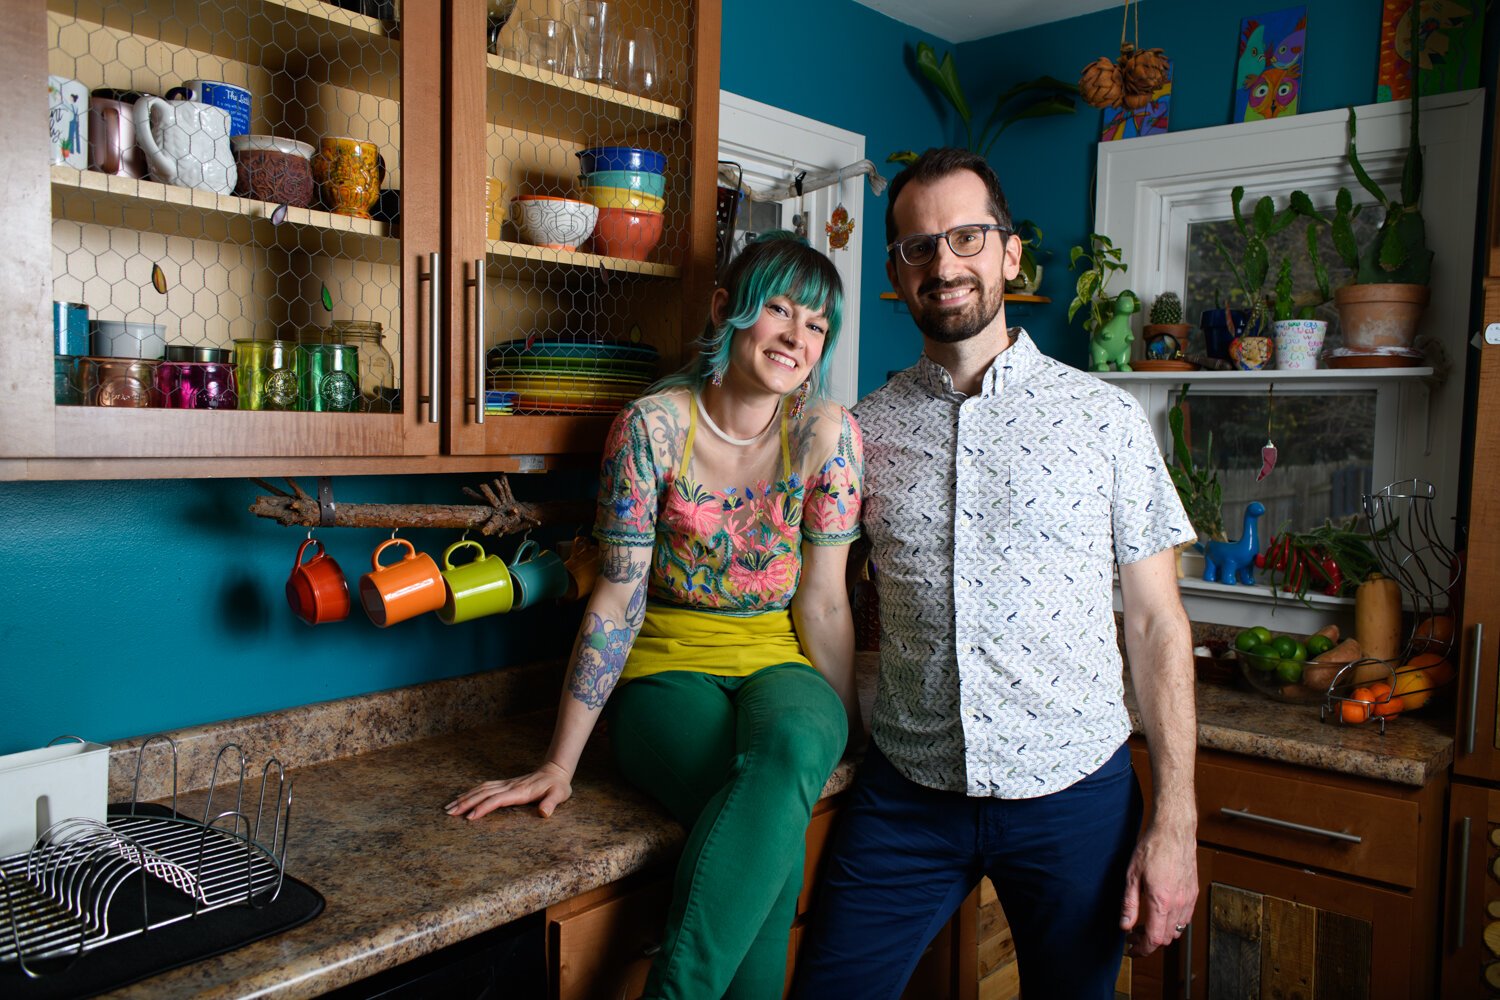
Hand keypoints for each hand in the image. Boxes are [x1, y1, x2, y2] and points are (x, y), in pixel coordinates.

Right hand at [444, 761, 573, 819]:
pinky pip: (485, 787)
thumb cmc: (557, 786)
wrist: (555, 771)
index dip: (483, 808)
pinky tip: (463, 797)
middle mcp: (509, 786)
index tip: (469, 817)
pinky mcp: (505, 784)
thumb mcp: (559, 795)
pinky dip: (471, 792)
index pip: (497, 800)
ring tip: (449, 806)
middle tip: (449, 813)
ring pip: (481, 789)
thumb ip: (551, 803)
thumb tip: (544, 813)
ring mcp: (506, 784)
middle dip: (465, 803)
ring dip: (465, 797)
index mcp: (520, 792)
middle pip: (483, 794)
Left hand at [1119, 820, 1197, 956]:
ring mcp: (1189, 899)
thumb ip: (1129, 904)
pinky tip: (1161, 913)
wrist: (1174, 831)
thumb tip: (1125, 925)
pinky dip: (1173, 923)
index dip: (1142, 949)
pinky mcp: (1194, 893)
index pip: (1154, 939)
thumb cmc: (1152, 848)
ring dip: (1162, 933)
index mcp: (1161, 901)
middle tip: (1133, 935)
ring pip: (1177, 930)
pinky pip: (1185, 918)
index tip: (1132, 949)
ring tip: (1146, 924)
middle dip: (1149, 942)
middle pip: (1166, 939)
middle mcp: (1179, 903)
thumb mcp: (1132, 875)